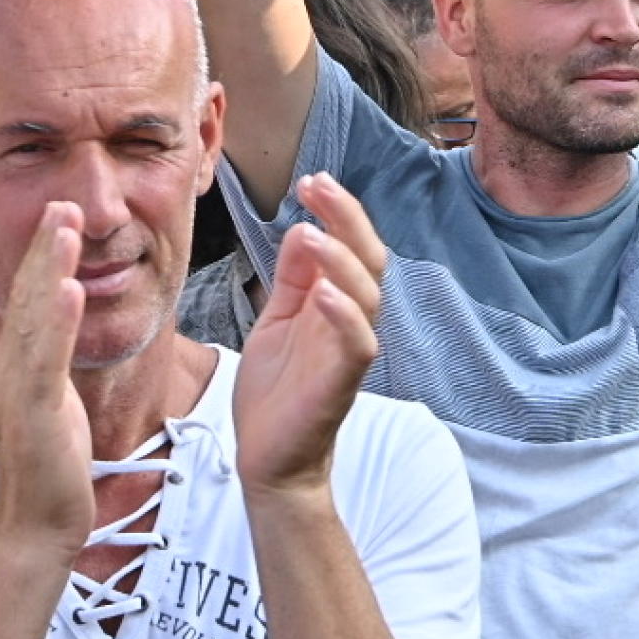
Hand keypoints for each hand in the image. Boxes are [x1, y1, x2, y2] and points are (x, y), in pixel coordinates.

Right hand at [0, 204, 93, 562]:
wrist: (36, 528)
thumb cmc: (49, 470)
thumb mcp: (53, 404)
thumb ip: (54, 367)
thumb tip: (68, 336)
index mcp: (16, 366)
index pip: (29, 300)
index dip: (43, 256)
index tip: (60, 215)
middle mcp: (10, 370)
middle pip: (25, 296)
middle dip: (44, 246)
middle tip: (61, 201)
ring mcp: (18, 390)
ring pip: (33, 318)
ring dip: (48, 267)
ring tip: (64, 224)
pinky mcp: (33, 414)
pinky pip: (45, 360)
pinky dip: (55, 322)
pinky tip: (67, 289)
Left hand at [232, 175, 384, 498]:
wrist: (270, 458)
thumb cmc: (275, 392)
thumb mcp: (276, 320)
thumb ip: (292, 278)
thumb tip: (302, 229)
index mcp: (334, 303)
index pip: (351, 245)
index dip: (338, 211)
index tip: (312, 180)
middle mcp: (350, 322)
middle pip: (369, 259)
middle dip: (346, 218)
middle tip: (317, 186)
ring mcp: (349, 351)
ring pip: (367, 295)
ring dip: (340, 259)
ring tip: (310, 232)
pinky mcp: (342, 383)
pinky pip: (357, 343)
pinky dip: (344, 314)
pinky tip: (322, 292)